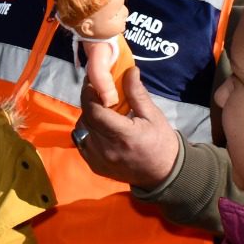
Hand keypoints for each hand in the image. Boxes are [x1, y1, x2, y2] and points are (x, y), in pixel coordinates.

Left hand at [73, 67, 179, 188]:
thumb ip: (137, 93)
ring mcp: (98, 160)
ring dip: (87, 117)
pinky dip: (87, 132)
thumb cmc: (160, 141)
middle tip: (99, 94)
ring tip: (102, 112)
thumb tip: (129, 69)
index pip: (94, 111)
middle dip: (89, 103)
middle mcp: (106, 150)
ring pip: (80, 130)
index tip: (93, 81)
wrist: (163, 174)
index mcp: (123, 136)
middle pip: (85, 119)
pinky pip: (81, 142)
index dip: (89, 93)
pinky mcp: (95, 166)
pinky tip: (100, 128)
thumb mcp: (153, 115)